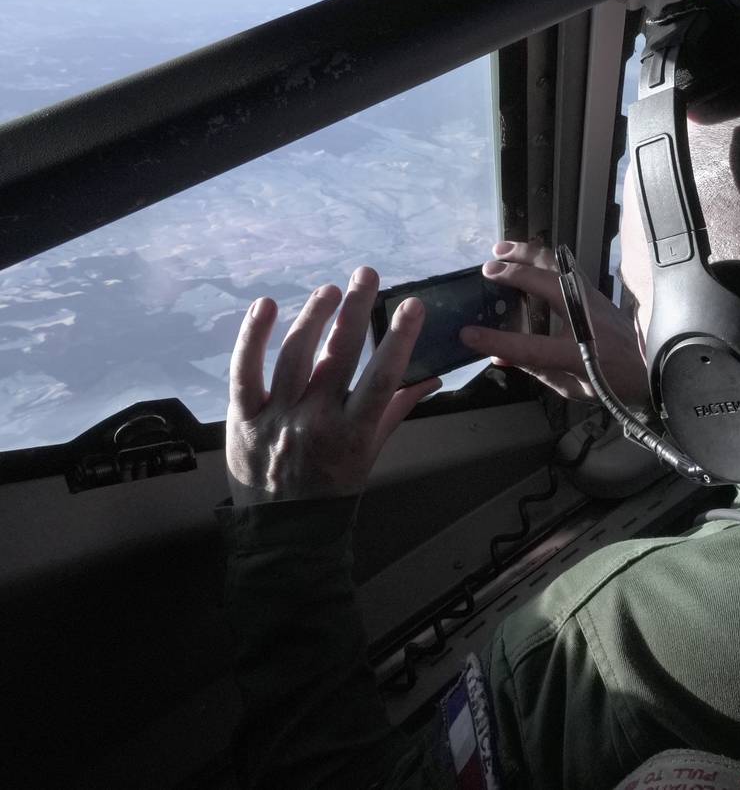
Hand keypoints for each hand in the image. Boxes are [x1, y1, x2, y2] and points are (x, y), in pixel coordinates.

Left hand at [226, 267, 441, 504]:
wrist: (284, 531)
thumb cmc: (335, 489)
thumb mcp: (372, 453)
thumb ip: (396, 411)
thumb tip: (430, 378)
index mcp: (353, 433)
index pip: (382, 378)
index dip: (399, 339)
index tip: (412, 305)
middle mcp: (315, 421)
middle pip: (339, 355)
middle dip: (356, 309)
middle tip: (366, 274)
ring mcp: (276, 417)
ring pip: (296, 355)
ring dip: (315, 315)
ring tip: (330, 291)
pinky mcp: (242, 417)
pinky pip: (245, 370)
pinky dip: (254, 336)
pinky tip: (268, 305)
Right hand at [459, 241, 648, 405]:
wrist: (653, 369)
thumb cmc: (612, 384)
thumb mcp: (571, 388)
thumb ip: (534, 369)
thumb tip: (497, 357)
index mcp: (578, 353)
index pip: (529, 347)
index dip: (496, 341)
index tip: (468, 334)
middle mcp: (587, 318)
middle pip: (546, 283)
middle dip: (513, 272)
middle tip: (487, 269)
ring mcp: (594, 300)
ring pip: (558, 264)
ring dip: (528, 253)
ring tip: (502, 248)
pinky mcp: (597, 292)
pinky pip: (566, 267)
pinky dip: (543, 258)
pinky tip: (529, 256)